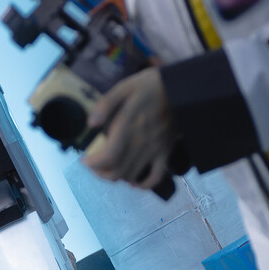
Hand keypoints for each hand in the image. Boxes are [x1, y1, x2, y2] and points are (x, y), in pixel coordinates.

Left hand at [80, 69, 178, 192]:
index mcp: (128, 126)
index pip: (108, 157)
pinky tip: (134, 181)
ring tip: (109, 169)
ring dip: (117, 177)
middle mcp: (140, 142)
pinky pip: (156, 177)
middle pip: (117, 171)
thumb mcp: (125, 86)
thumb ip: (106, 104)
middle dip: (100, 173)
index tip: (84, 160)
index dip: (93, 164)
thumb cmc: (151, 85)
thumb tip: (91, 124)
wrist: (184, 88)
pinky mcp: (166, 152)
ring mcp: (154, 149)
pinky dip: (143, 184)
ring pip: (132, 176)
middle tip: (94, 166)